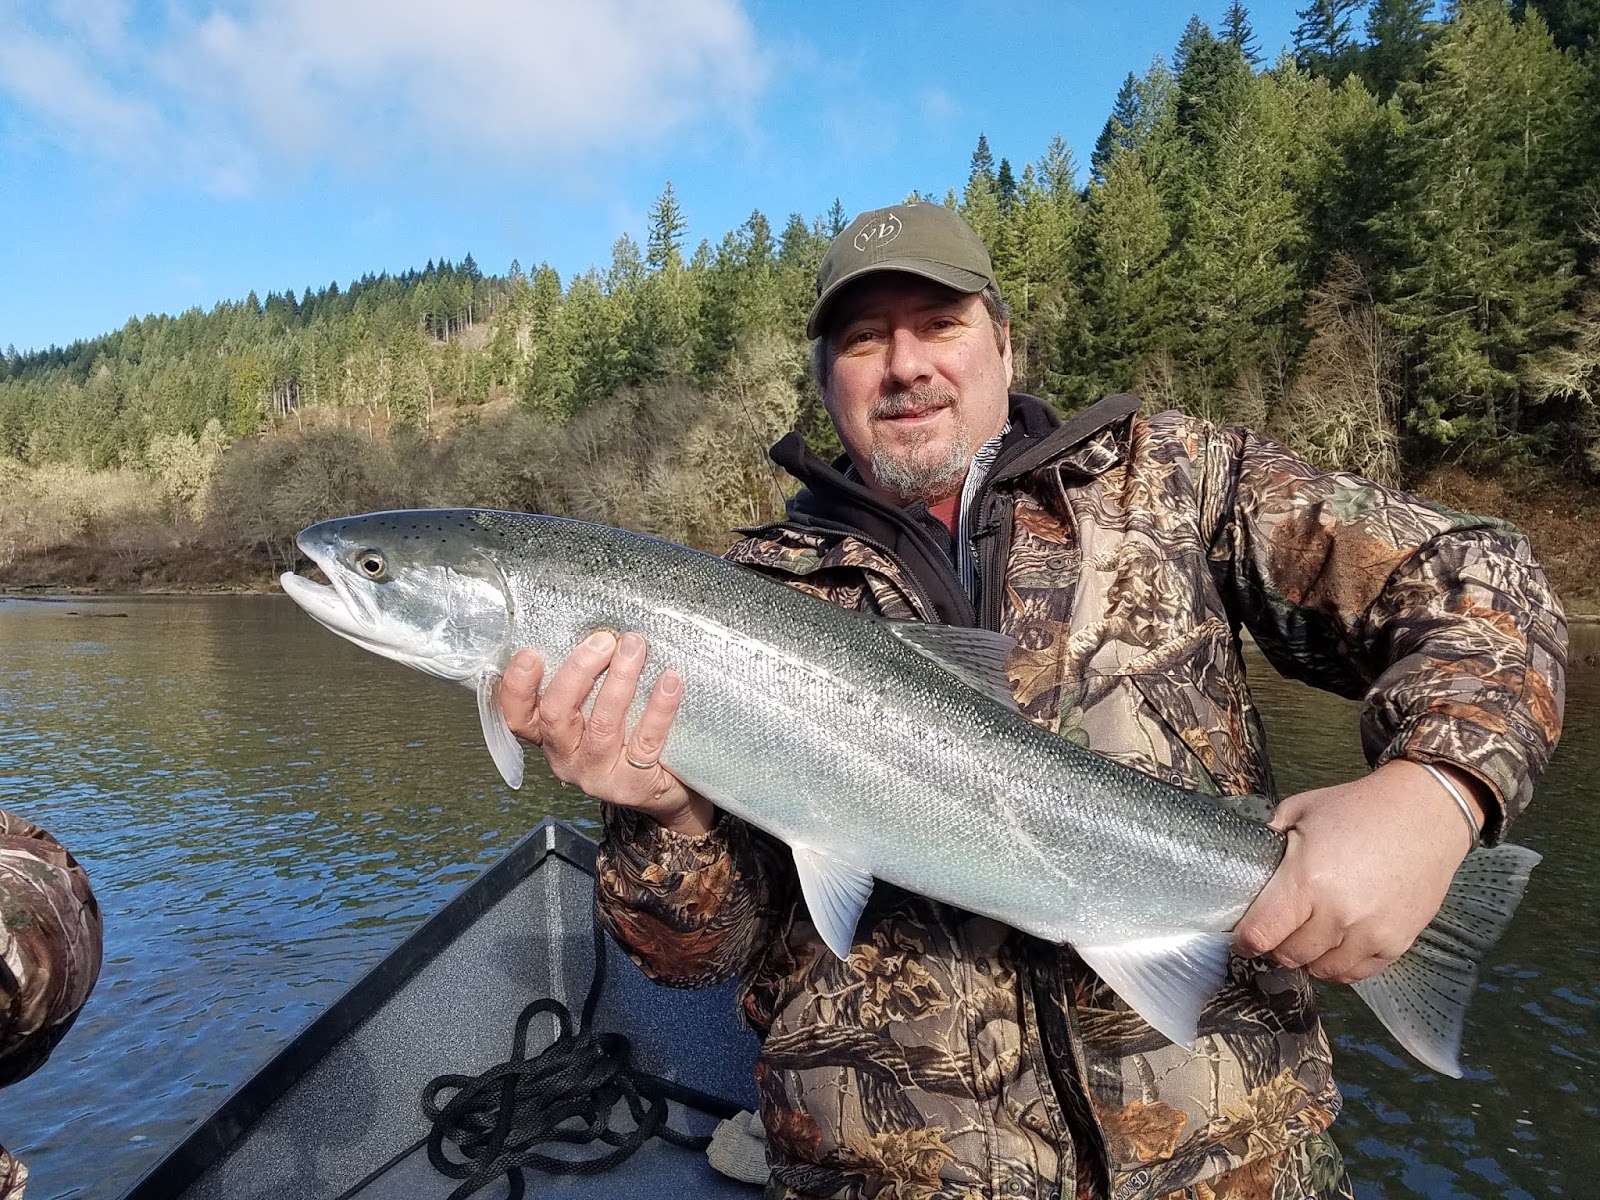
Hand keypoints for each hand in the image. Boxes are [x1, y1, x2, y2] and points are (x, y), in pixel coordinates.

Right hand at [498, 631, 714, 836]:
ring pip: (602, 724)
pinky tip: (670, 681)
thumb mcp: (594, 714)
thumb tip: (600, 630)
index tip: (531, 654)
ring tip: (635, 647)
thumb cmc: (625, 738)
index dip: (517, 687)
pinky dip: (659, 708)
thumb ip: (586, 684)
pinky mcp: (633, 784)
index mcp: (550, 736)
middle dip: (578, 671)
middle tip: (603, 640)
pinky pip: (645, 741)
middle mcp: (566, 757)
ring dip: (620, 680)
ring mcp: (598, 773)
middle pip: (557, 714)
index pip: (518, 715)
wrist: (664, 790)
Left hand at [1233, 758, 1483, 982]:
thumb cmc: (1357, 809)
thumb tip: (1247, 861)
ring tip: (1308, 936)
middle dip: (1276, 946)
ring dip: (1309, 958)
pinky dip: (1340, 965)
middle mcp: (1337, 914)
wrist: (1424, 814)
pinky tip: (1336, 945)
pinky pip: (1356, 973)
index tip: (1242, 937)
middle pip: (1290, 955)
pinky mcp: (1396, 944)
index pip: (1261, 934)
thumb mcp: (1300, 811)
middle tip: (1278, 930)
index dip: (1245, 940)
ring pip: (1322, 970)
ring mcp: (1370, 933)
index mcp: (1306, 881)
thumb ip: (1269, 837)